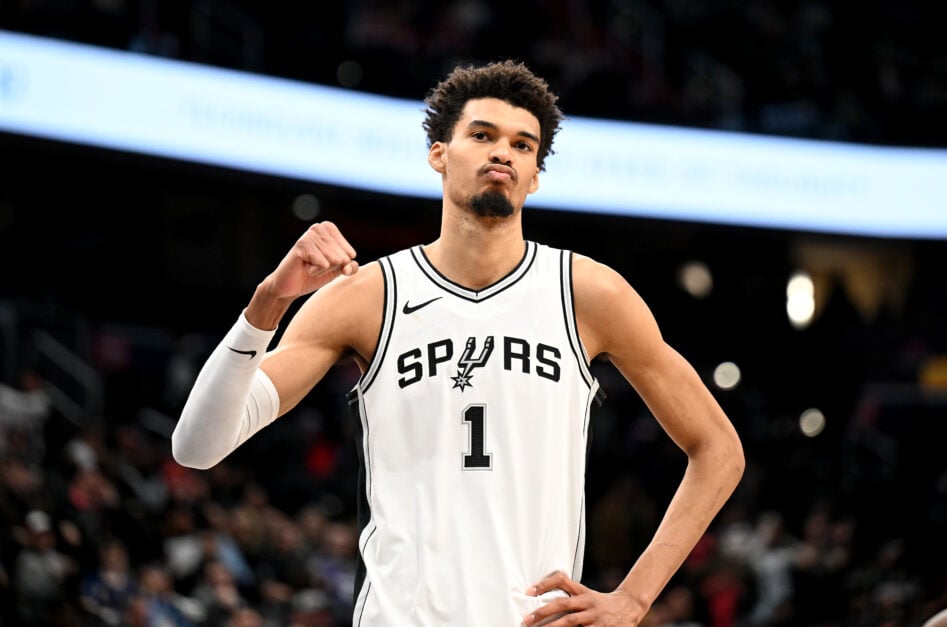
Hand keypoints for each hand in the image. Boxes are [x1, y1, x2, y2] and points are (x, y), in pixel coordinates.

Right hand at [267, 221, 357, 299]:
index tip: (323, 264)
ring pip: (334, 260)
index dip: (339, 265)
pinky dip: (315, 271)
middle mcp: (319, 227)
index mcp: (329, 228)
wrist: (290, 287)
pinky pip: (324, 264)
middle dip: (330, 268)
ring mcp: (310, 235)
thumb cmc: (313, 275)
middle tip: (313, 266)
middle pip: (343, 256)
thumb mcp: (337, 270)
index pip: (350, 253)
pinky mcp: (302, 245)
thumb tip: (348, 264)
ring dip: (322, 270)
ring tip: (308, 266)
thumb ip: (351, 266)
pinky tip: (304, 267)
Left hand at [523, 571, 645, 625]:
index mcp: (582, 591)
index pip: (562, 581)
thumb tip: (544, 603)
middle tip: (527, 619)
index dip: (545, 584)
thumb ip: (570, 597)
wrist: (628, 607)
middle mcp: (587, 602)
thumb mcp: (586, 595)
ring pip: (570, 622)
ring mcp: (594, 616)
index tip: (529, 591)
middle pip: (562, 604)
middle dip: (543, 612)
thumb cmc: (600, 603)